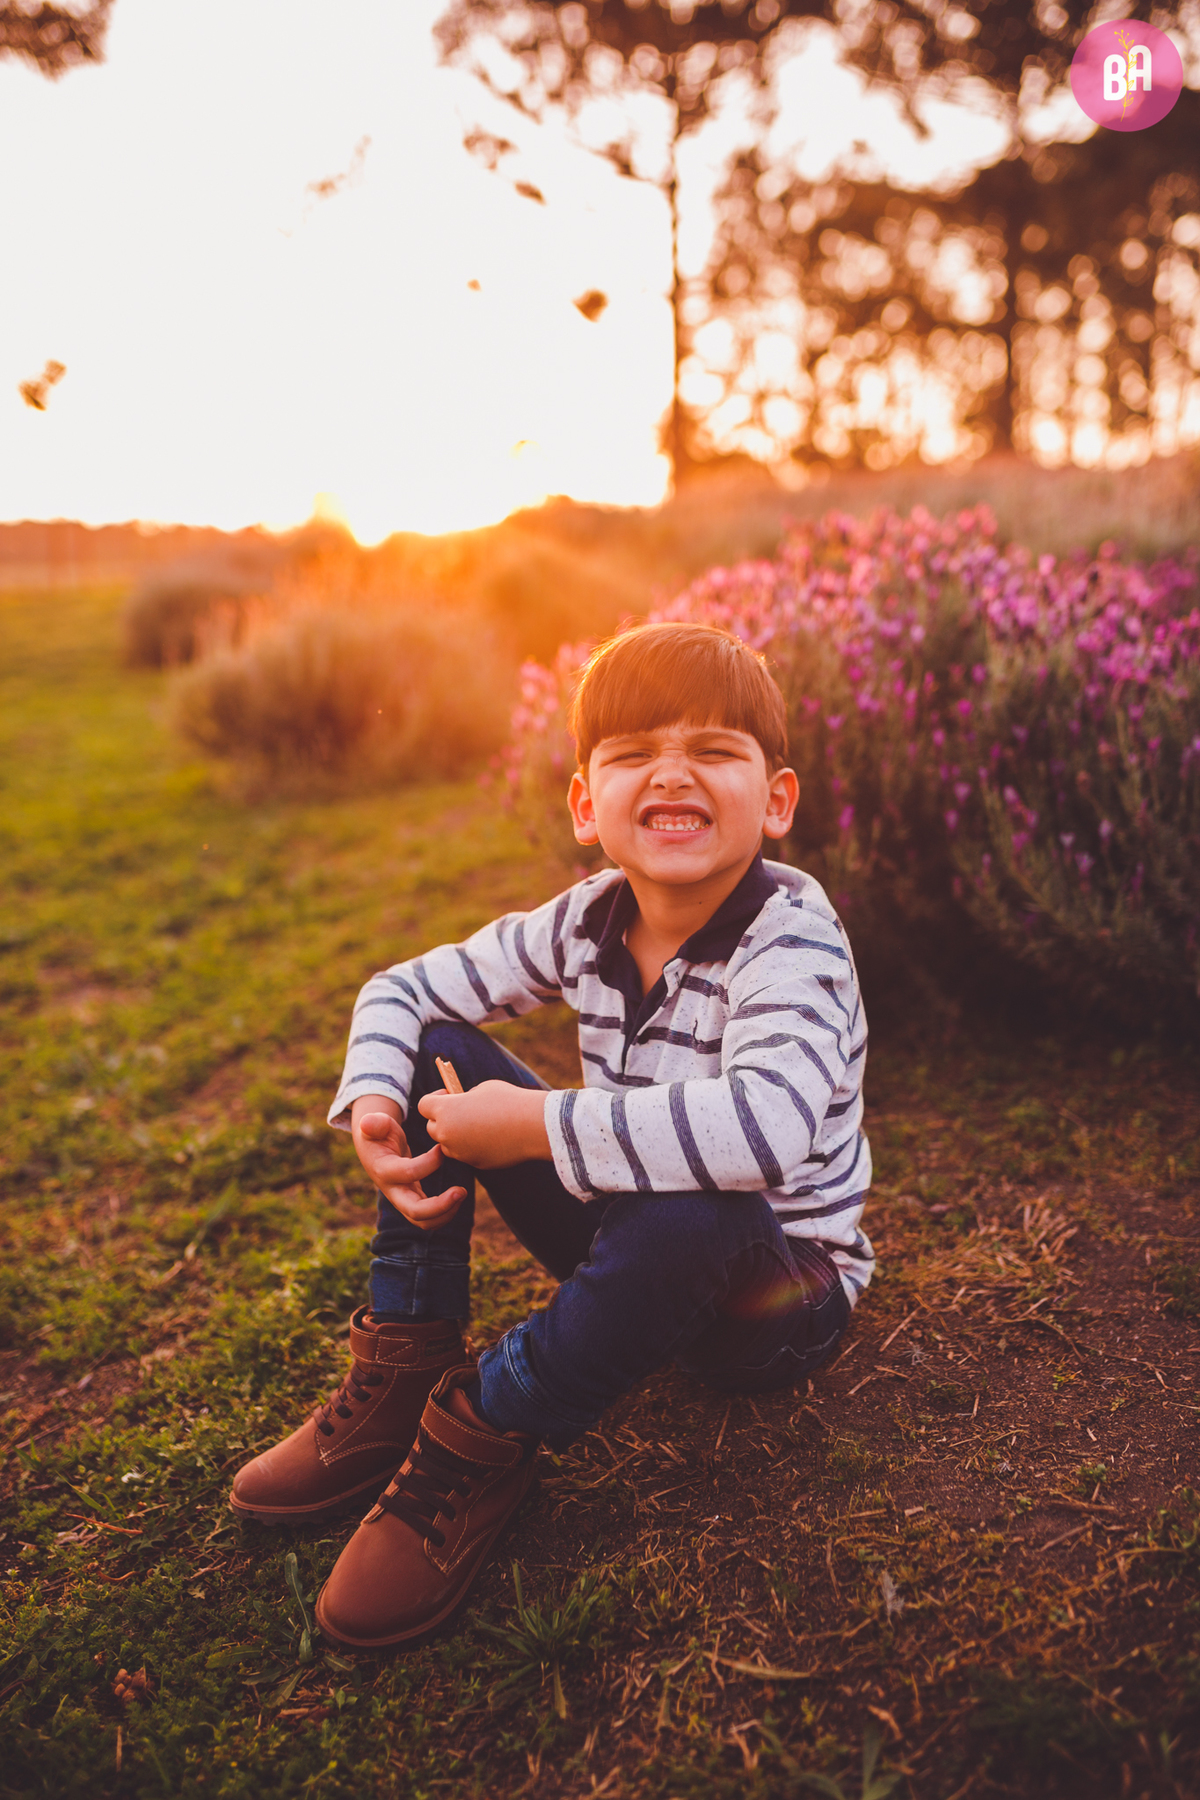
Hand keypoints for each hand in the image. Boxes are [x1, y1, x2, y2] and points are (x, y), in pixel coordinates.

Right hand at [350, 1096, 465, 1229]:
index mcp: (384, 1170)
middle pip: (415, 1212)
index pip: (408, 1173)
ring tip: (462, 1193)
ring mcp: (402, 1199)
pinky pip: (429, 1217)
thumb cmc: (378, 1132)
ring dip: (446, 1212)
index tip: (442, 1148)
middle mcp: (392, 1191)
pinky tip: (458, 1194)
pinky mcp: (412, 1201)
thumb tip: (368, 1122)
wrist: (373, 1148)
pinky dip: (446, 1211)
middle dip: (440, 1206)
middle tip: (461, 1191)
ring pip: (424, 1221)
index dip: (429, 1162)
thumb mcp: (375, 1124)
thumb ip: (374, 1123)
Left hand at [418, 1080, 550, 1168]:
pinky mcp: (474, 1163)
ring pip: (448, 1144)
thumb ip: (464, 1098)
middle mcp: (446, 1133)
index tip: (449, 1094)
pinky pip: (466, 1154)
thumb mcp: (482, 1089)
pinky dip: (472, 1146)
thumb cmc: (508, 1100)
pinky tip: (491, 1136)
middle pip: (432, 1127)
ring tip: (476, 1123)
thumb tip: (460, 1105)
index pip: (424, 1105)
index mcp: (445, 1110)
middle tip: (462, 1110)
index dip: (435, 1098)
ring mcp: (460, 1152)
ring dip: (455, 1135)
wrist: (533, 1126)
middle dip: (443, 1119)